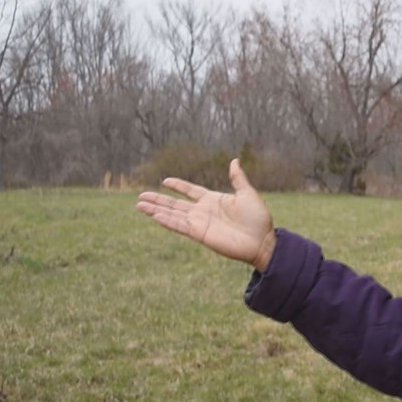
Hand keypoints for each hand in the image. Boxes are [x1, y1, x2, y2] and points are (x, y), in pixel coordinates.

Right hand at [136, 159, 276, 271]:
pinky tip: (155, 215)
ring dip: (156, 210)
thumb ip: (238, 178)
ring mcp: (200, 223)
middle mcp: (203, 211)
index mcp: (213, 200)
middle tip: (141, 196)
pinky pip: (180, 226)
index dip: (178, 186)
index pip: (190, 191)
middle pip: (175, 204)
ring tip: (139, 205)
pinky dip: (167, 221)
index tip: (165, 180)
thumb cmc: (258, 218)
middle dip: (158, 200)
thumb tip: (235, 160)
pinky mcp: (200, 234)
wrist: (262, 240)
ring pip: (173, 214)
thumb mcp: (247, 193)